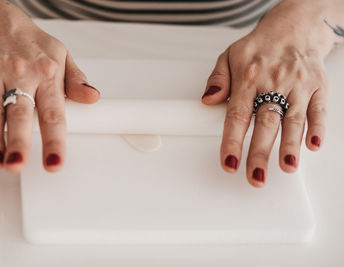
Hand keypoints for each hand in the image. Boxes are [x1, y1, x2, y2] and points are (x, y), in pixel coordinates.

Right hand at [0, 5, 99, 172]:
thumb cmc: (32, 44)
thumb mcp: (62, 56)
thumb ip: (77, 81)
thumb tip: (93, 97)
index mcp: (47, 76)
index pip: (53, 115)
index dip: (54, 142)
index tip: (54, 163)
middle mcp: (21, 77)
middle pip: (20, 115)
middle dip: (19, 143)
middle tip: (18, 165)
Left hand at [201, 1, 337, 186]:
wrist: (294, 28)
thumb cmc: (259, 47)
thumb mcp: (229, 56)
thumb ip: (218, 80)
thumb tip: (207, 100)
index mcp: (248, 79)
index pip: (237, 115)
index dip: (232, 142)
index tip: (229, 163)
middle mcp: (273, 83)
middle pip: (266, 123)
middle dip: (260, 153)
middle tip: (256, 177)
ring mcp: (298, 86)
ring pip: (293, 120)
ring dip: (290, 146)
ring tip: (287, 168)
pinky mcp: (318, 87)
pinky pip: (319, 109)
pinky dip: (318, 128)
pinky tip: (313, 146)